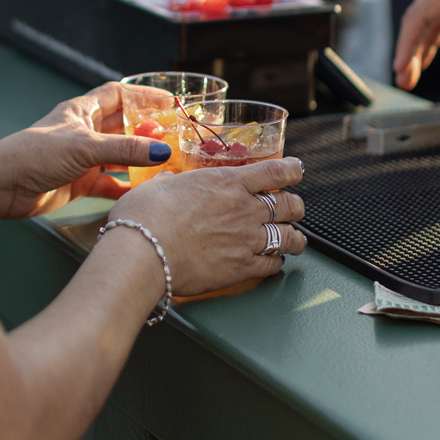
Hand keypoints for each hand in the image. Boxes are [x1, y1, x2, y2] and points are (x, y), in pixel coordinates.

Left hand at [0, 82, 172, 226]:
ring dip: (140, 160)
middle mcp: (84, 131)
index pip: (118, 94)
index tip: (169, 101)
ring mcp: (82, 158)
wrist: (4, 186)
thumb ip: (125, 150)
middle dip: (148, 130)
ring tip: (168, 164)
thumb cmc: (36, 154)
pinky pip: (110, 183)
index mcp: (82, 110)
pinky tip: (143, 192)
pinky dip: (126, 187)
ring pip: (119, 156)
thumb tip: (162, 150)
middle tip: (176, 136)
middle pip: (123, 126)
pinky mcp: (79, 182)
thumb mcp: (85, 147)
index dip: (143, 95)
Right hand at [102, 155, 306, 299]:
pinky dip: (276, 263)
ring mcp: (246, 240)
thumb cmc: (145, 217)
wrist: (143, 254)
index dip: (292, 170)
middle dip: (296, 206)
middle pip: (290, 205)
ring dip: (295, 238)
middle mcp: (244, 209)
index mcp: (227, 182)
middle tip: (293, 209)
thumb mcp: (158, 186)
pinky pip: (272, 266)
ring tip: (294, 240)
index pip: (275, 171)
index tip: (296, 170)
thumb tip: (170, 182)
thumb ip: (173, 183)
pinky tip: (273, 263)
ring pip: (289, 238)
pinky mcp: (241, 269)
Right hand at [393, 0, 439, 89]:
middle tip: (405, 80)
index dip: (407, 44)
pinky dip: (432, 38)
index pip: (420, 15)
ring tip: (412, 75)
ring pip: (428, 20)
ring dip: (419, 47)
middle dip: (409, 50)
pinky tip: (427, 57)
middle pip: (418, 19)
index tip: (400, 68)